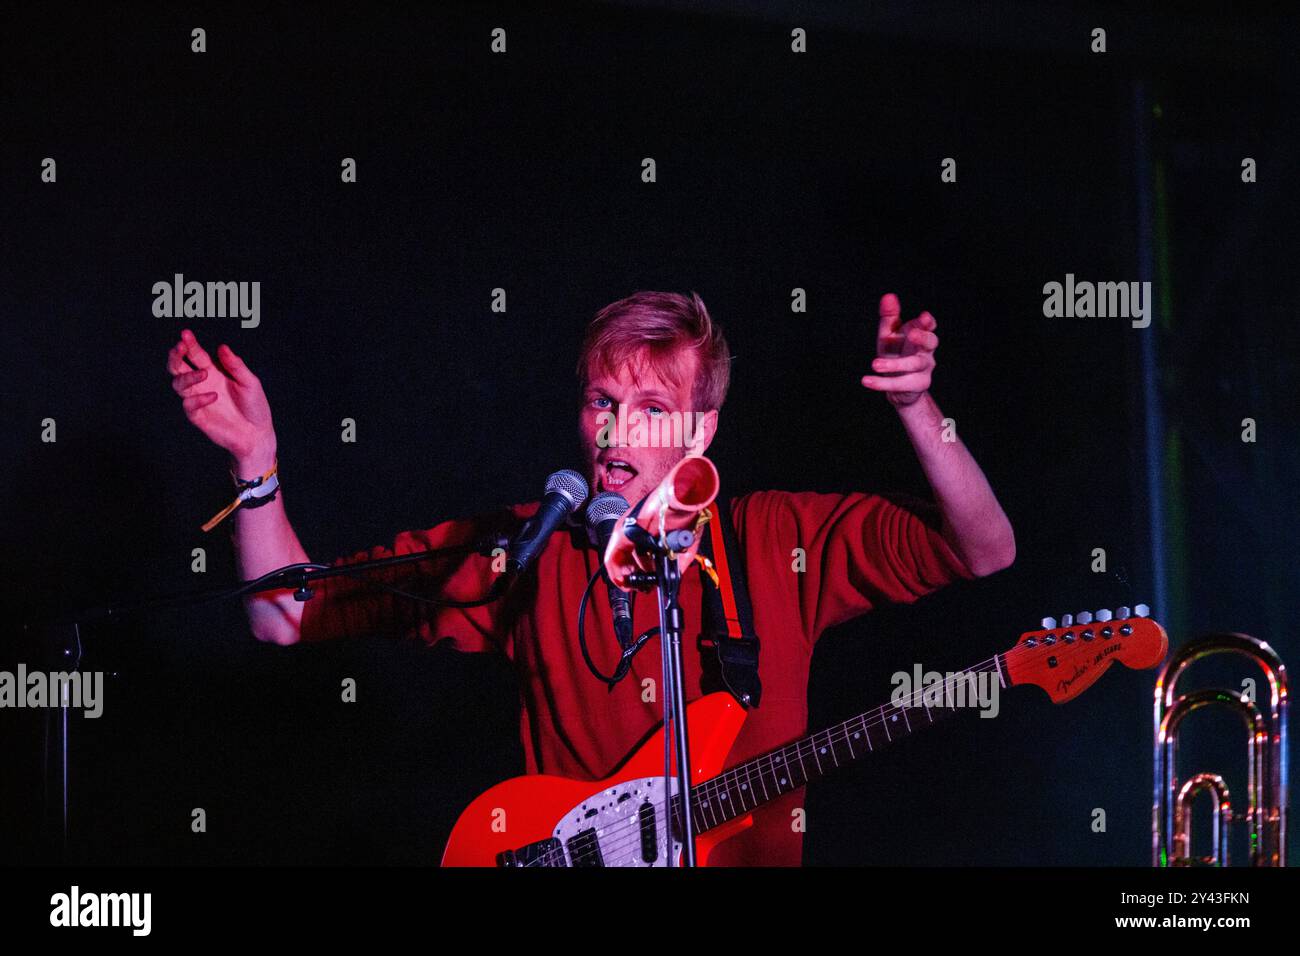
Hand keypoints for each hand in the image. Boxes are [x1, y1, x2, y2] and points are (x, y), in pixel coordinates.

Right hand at [167, 330, 275, 465]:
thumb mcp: (250, 383)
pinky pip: (189, 405)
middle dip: (175, 356)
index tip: (185, 334)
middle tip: (179, 347)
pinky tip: (214, 396)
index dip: (189, 344)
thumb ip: (236, 366)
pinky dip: (198, 398)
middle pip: (178, 367)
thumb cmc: (255, 406)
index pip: (196, 355)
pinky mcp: (197, 416)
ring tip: (204, 373)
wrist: (257, 433)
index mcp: (214, 372)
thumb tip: (222, 347)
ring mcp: (198, 399)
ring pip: (178, 384)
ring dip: (188, 376)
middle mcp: (202, 384)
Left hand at [860, 292, 937, 406]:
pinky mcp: (917, 385)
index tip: (924, 317)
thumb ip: (889, 317)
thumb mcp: (890, 335)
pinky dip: (882, 383)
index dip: (928, 323)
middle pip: (930, 342)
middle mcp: (926, 351)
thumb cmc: (896, 354)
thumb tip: (888, 296)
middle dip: (923, 337)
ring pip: (914, 364)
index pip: (928, 326)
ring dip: (894, 364)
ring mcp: (924, 369)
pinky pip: (900, 384)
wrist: (901, 387)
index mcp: (920, 336)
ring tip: (874, 364)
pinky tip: (866, 381)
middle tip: (912, 334)